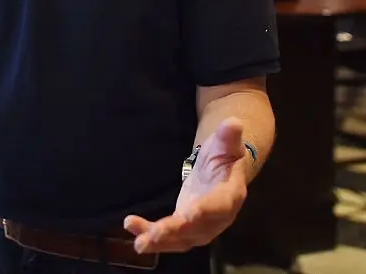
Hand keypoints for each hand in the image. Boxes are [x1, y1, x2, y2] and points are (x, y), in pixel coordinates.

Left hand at [124, 118, 249, 253]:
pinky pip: (168, 236)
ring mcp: (201, 227)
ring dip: (160, 242)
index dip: (204, 211)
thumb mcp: (226, 143)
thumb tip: (234, 123)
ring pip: (181, 239)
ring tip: (139, 243)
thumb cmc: (224, 154)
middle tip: (153, 235)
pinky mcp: (185, 229)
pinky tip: (131, 226)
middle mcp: (217, 218)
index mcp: (230, 195)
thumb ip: (229, 136)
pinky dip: (149, 234)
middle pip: (196, 229)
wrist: (222, 169)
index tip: (187, 214)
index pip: (218, 206)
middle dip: (175, 232)